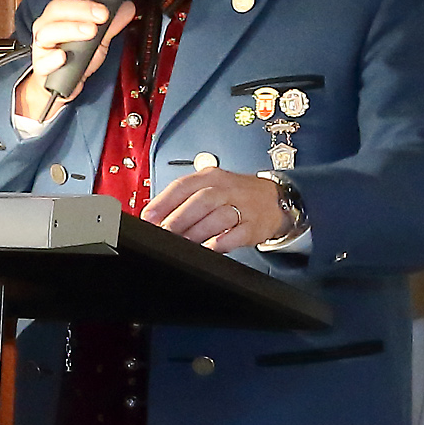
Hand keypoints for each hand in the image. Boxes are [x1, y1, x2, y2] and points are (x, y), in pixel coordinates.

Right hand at [14, 0, 138, 122]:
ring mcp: (42, 44)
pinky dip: (52, 58)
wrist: (61, 85)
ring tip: (91, 32)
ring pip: (48, 31)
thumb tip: (127, 7)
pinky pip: (43, 61)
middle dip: (82, 8)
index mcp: (63, 12)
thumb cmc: (77, 56)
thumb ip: (112, 22)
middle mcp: (48, 24)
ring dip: (71, 29)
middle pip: (58, 8)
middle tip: (103, 14)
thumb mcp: (100, 38)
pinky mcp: (41, 65)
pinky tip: (63, 56)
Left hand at [143, 169, 290, 252]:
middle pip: (201, 200)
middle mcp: (227, 189)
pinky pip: (238, 233)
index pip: (183, 186)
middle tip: (165, 232)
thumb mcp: (209, 188)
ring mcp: (243, 206)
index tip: (149, 218)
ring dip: (198, 231)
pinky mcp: (255, 225)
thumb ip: (183, 200)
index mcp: (210, 177)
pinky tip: (210, 247)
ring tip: (183, 243)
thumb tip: (154, 217)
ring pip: (219, 216)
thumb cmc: (234, 195)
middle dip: (179, 218)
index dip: (163, 202)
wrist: (275, 199)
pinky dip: (222, 241)